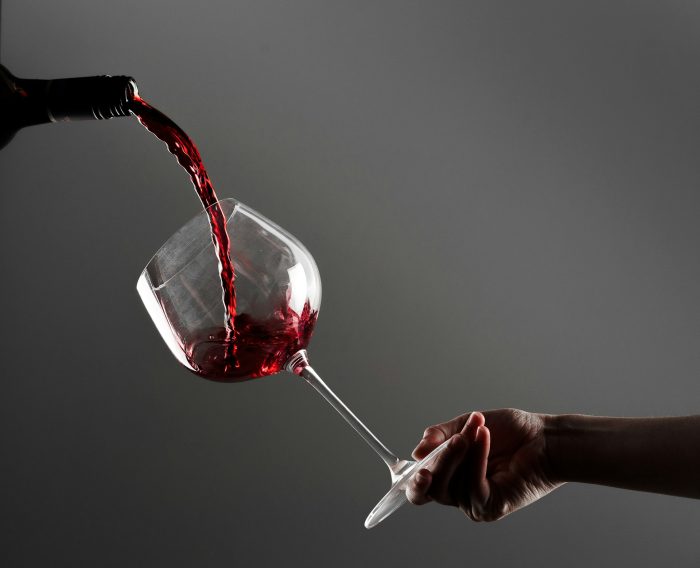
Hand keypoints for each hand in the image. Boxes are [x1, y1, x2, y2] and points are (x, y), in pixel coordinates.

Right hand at [407, 409, 561, 520]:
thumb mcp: (466, 425)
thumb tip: (416, 452)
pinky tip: (483, 437)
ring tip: (475, 431)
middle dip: (440, 460)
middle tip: (454, 439)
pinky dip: (477, 459)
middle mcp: (458, 492)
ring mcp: (473, 501)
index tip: (416, 464)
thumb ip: (439, 436)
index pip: (421, 486)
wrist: (542, 438)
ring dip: (460, 454)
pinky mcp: (490, 506)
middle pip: (431, 487)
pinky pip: (473, 486)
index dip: (412, 480)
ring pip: (450, 485)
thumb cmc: (510, 432)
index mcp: (449, 474)